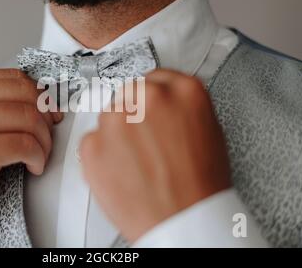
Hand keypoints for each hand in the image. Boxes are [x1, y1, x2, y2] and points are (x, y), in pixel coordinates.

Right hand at [0, 69, 61, 220]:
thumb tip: (46, 100)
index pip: (16, 78)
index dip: (41, 97)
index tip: (51, 115)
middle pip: (26, 95)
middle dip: (46, 118)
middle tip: (47, 137)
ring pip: (29, 119)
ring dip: (44, 142)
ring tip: (39, 156)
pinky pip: (25, 145)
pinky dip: (38, 158)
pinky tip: (33, 166)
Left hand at [79, 69, 230, 241]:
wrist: (183, 223)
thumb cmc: (199, 186)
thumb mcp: (209, 131)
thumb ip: (183, 107)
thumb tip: (166, 103)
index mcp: (183, 91)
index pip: (157, 77)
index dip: (153, 97)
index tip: (150, 108)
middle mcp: (148, 98)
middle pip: (130, 94)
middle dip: (135, 113)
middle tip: (144, 140)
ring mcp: (116, 120)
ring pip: (109, 115)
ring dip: (117, 133)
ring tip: (137, 161)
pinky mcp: (92, 144)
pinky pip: (92, 140)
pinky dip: (101, 154)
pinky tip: (122, 170)